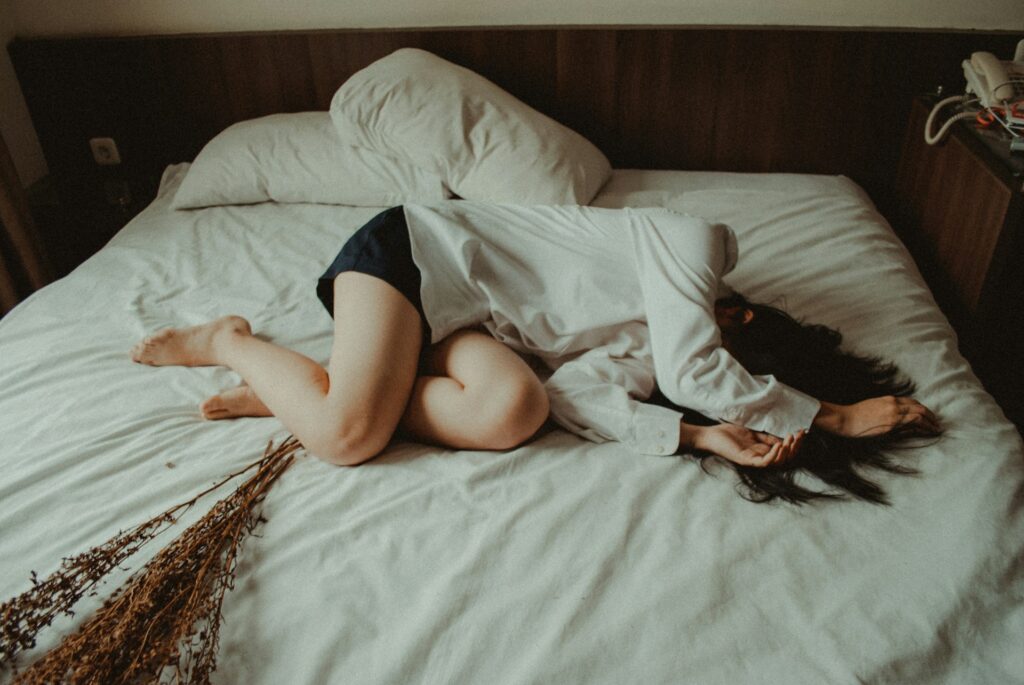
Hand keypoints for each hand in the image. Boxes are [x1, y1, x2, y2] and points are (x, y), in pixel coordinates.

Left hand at [688, 423, 805, 467]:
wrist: (711, 435)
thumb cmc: (729, 434)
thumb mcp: (753, 433)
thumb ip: (767, 437)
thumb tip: (784, 435)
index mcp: (763, 452)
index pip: (785, 452)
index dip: (796, 443)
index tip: (803, 431)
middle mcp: (760, 458)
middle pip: (784, 459)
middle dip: (795, 447)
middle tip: (799, 435)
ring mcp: (753, 461)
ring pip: (777, 462)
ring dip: (786, 451)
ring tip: (790, 440)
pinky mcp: (746, 461)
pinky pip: (764, 462)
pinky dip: (774, 455)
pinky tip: (779, 445)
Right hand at [815, 397, 939, 437]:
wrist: (844, 419)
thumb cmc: (855, 415)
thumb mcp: (874, 408)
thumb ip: (888, 412)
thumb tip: (901, 420)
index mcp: (888, 400)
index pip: (911, 402)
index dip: (922, 409)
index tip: (927, 416)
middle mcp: (893, 405)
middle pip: (919, 407)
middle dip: (930, 415)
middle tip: (936, 423)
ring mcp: (893, 414)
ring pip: (919, 414)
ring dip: (930, 422)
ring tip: (936, 429)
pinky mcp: (891, 425)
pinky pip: (913, 423)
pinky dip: (924, 427)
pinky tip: (928, 431)